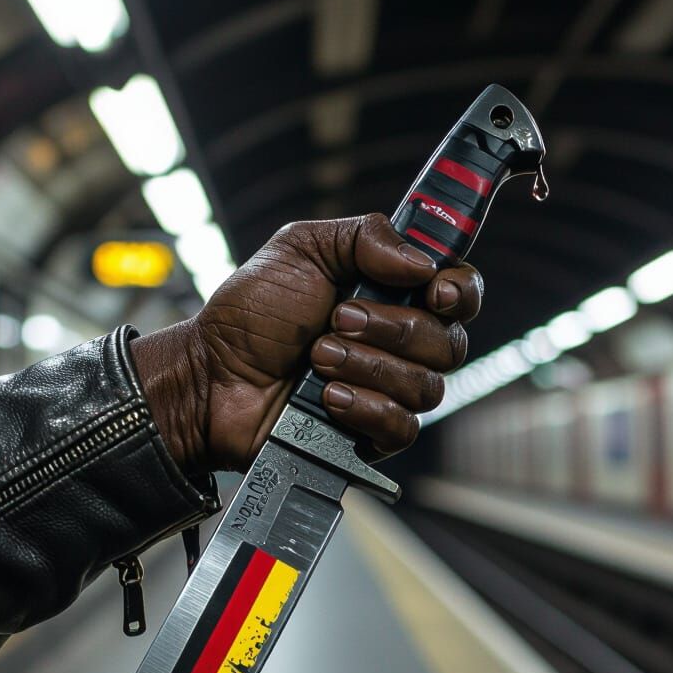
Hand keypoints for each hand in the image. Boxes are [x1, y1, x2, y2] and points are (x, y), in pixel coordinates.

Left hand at [130, 213, 481, 473]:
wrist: (211, 375)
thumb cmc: (250, 315)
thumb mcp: (300, 249)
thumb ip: (365, 236)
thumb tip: (422, 261)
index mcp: (392, 294)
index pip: (460, 293)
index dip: (461, 292)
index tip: (435, 291)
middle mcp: (398, 344)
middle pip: (450, 343)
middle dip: (394, 329)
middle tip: (337, 320)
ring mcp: (386, 392)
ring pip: (427, 387)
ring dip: (370, 367)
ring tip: (318, 358)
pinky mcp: (369, 435)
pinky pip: (403, 428)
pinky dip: (369, 409)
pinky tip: (330, 398)